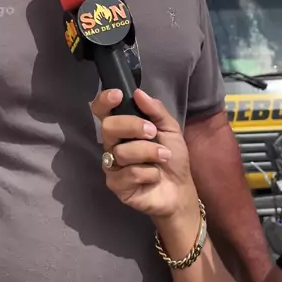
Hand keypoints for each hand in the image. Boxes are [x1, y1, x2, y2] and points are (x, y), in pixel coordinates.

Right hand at [91, 88, 198, 223]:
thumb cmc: (172, 157)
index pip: (102, 111)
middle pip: (108, 127)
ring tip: (164, 156)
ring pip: (122, 151)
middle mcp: (112, 144)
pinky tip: (155, 176)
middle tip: (153, 132)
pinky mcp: (116, 185)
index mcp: (122, 128)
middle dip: (133, 126)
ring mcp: (112, 165)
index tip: (118, 95)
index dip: (104, 101)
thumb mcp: (170, 128)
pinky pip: (129, 173)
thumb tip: (138, 93)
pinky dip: (149, 173)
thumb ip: (156, 110)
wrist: (180, 188)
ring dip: (149, 152)